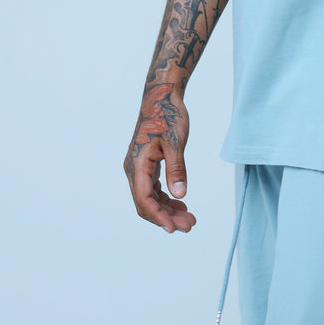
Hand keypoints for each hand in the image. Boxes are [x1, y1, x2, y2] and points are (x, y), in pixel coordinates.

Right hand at [123, 83, 196, 232]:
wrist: (161, 96)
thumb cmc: (167, 115)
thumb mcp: (175, 142)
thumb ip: (177, 168)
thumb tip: (180, 194)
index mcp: (137, 165)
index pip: (144, 200)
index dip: (159, 216)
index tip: (174, 228)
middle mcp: (134, 169)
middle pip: (146, 203)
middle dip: (166, 217)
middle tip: (189, 225)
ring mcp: (139, 167)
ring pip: (150, 198)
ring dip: (167, 210)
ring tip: (189, 218)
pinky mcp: (147, 164)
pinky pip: (153, 189)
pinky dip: (166, 198)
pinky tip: (181, 203)